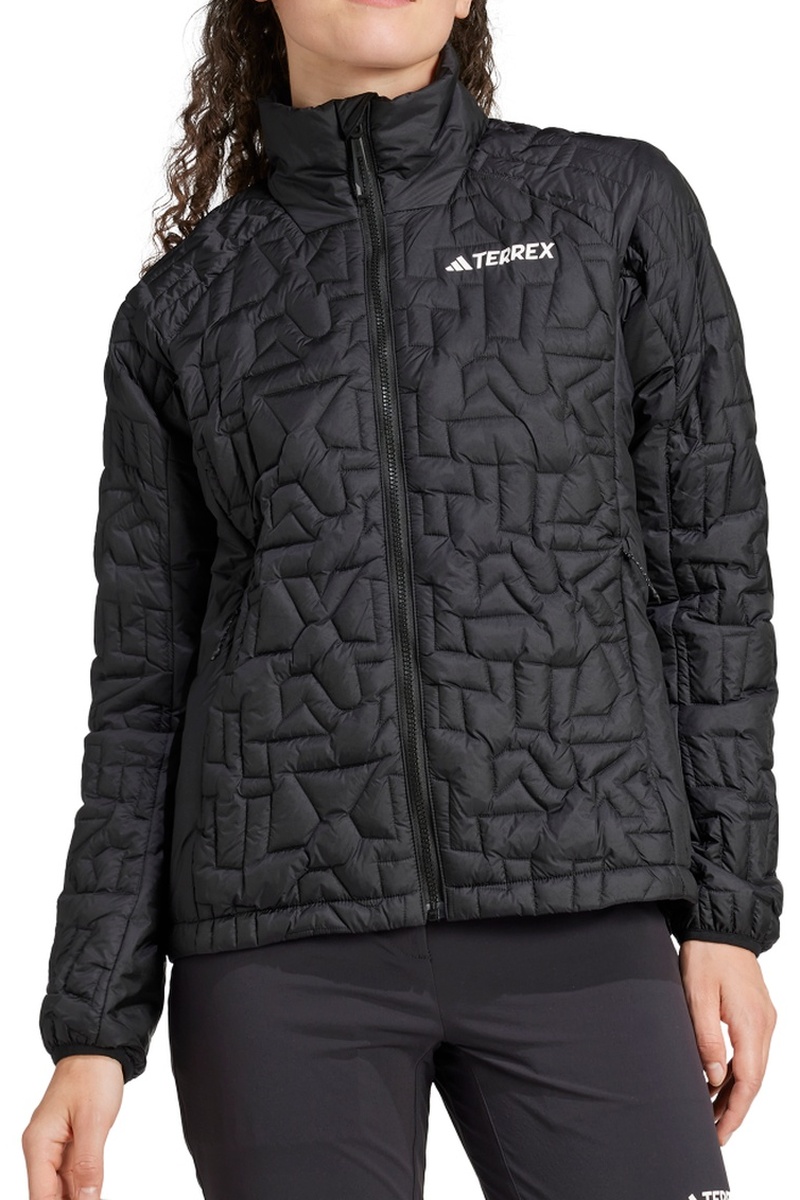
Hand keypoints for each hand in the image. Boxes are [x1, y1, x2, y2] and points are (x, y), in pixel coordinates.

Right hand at [21, 1055, 123, 1199]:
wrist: (99, 1048)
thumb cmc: (93, 1076)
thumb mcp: (94, 1122)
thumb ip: (89, 1165)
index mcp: (39, 1143)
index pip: (41, 1195)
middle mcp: (41, 1147)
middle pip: (49, 1193)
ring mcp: (54, 1144)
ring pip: (60, 1185)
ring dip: (76, 1197)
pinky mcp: (67, 1140)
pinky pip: (71, 1171)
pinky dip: (81, 1185)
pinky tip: (92, 1195)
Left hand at [679, 940, 776, 1146]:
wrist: (722, 924)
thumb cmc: (707, 955)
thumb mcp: (698, 995)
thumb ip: (707, 1038)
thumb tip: (716, 1078)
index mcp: (752, 1024)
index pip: (749, 1081)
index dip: (735, 1111)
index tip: (721, 1133)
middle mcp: (764, 1025)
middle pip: (754, 1080)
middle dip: (734, 1109)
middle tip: (713, 1133)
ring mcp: (763, 1019)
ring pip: (753, 1067)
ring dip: (734, 1092)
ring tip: (712, 1115)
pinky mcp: (757, 1013)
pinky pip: (750, 1051)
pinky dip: (737, 1071)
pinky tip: (720, 1081)